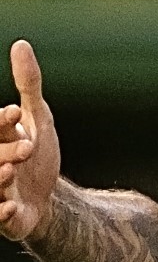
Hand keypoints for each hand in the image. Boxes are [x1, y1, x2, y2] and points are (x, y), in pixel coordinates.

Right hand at [0, 40, 60, 240]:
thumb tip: (21, 44)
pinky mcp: (5, 217)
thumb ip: (29, 85)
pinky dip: (4, 213)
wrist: (49, 197)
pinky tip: (12, 207)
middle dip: (6, 150)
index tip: (15, 112)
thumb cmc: (38, 154)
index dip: (3, 121)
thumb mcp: (40, 119)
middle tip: (27, 146)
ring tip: (9, 171)